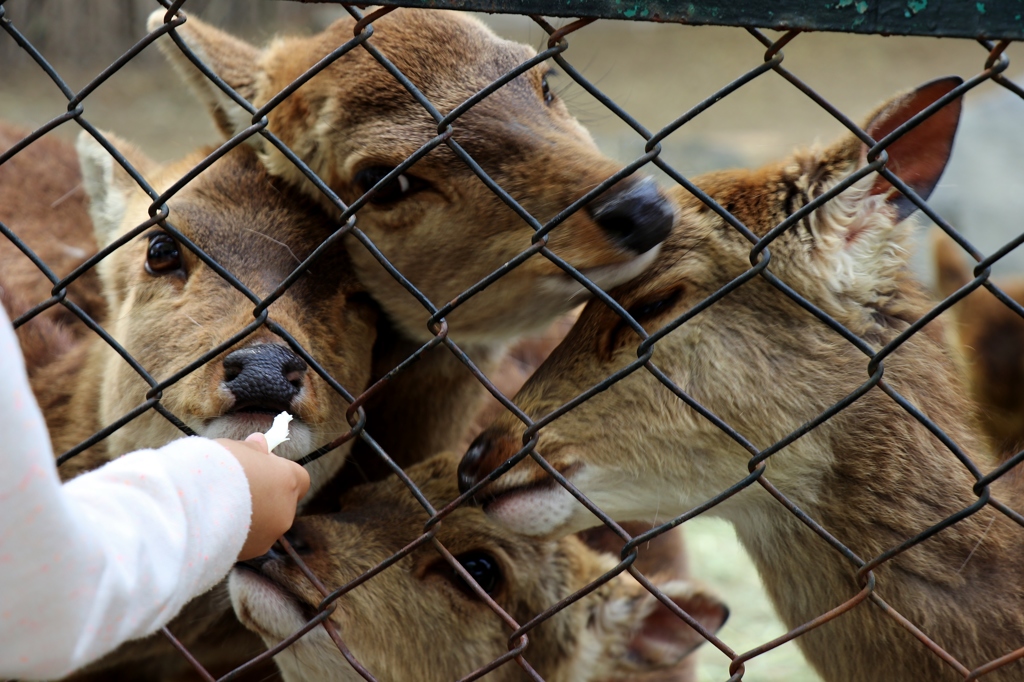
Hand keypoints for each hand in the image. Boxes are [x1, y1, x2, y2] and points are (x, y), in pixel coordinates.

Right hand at [215, 433, 310, 560]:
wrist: (190, 509)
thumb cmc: (215, 470)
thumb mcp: (236, 449)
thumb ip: (253, 450)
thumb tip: (261, 444)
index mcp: (287, 481)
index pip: (300, 479)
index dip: (280, 473)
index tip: (259, 468)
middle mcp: (285, 511)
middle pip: (282, 502)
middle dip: (265, 496)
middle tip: (236, 488)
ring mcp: (269, 535)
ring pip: (265, 524)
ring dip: (251, 517)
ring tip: (219, 507)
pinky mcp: (251, 553)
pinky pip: (248, 539)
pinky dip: (237, 533)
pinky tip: (215, 524)